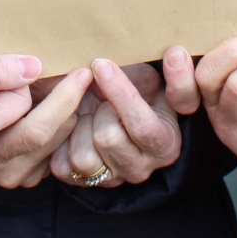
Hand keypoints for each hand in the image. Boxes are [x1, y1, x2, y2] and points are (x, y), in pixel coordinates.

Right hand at [0, 67, 92, 186]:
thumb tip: (36, 66)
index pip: (36, 122)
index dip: (61, 93)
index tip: (79, 70)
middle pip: (49, 136)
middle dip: (70, 103)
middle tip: (81, 74)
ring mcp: (7, 174)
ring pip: (55, 145)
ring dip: (67, 116)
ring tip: (67, 87)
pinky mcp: (18, 175)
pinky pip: (52, 153)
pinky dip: (59, 129)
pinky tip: (55, 107)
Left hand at [51, 60, 184, 188]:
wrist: (112, 115)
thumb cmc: (135, 94)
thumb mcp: (153, 81)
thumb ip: (166, 74)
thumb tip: (175, 54)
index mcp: (165, 145)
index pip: (142, 124)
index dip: (120, 92)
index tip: (101, 64)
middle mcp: (140, 169)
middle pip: (108, 138)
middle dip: (97, 108)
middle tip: (97, 93)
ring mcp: (111, 179)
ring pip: (83, 156)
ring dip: (78, 126)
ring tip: (87, 112)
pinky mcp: (82, 182)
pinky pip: (61, 165)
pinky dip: (61, 141)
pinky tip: (72, 125)